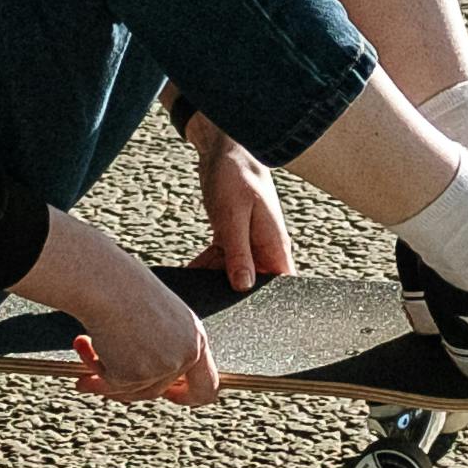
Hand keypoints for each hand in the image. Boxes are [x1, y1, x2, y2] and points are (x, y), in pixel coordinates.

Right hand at [28, 210, 215, 406]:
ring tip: (80, 346)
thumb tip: (138, 380)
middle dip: (126, 390)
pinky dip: (94, 365)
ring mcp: (164, 366)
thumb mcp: (149, 316)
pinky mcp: (138, 374)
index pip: (207, 384)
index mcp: (195, 336)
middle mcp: (186, 354)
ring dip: (103, 375)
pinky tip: (81, 342)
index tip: (170, 396)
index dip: (188, 395)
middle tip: (99, 381)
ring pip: (132, 390)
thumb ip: (155, 347)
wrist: (104, 279)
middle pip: (159, 391)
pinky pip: (112, 383)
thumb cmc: (122, 286)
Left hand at [181, 113, 296, 292]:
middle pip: (252, 285)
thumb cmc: (236, 175)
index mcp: (275, 246)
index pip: (281, 287)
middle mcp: (265, 249)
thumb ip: (239, 252)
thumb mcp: (234, 215)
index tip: (247, 320)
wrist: (224, 147)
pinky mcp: (231, 238)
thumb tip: (243, 286)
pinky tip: (187, 276)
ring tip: (193, 294)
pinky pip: (219, 262)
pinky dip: (204, 268)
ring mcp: (248, 244)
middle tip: (210, 308)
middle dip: (233, 297)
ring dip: (212, 282)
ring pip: (231, 275)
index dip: (269, 306)